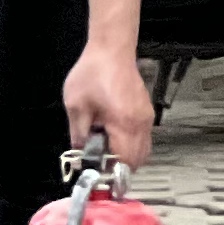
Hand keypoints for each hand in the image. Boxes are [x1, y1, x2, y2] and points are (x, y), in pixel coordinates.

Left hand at [62, 41, 154, 169]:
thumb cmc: (93, 74)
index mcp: (125, 123)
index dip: (113, 172)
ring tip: (103, 148)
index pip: (126, 161)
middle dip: (119, 167)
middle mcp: (141, 123)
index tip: (99, 173)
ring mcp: (146, 118)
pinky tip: (111, 136)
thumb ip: (78, 133)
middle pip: (138, 159)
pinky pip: (142, 138)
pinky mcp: (146, 112)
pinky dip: (130, 144)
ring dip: (125, 156)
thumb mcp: (76, 105)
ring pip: (143, 150)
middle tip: (99, 162)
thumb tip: (80, 153)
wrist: (111, 51)